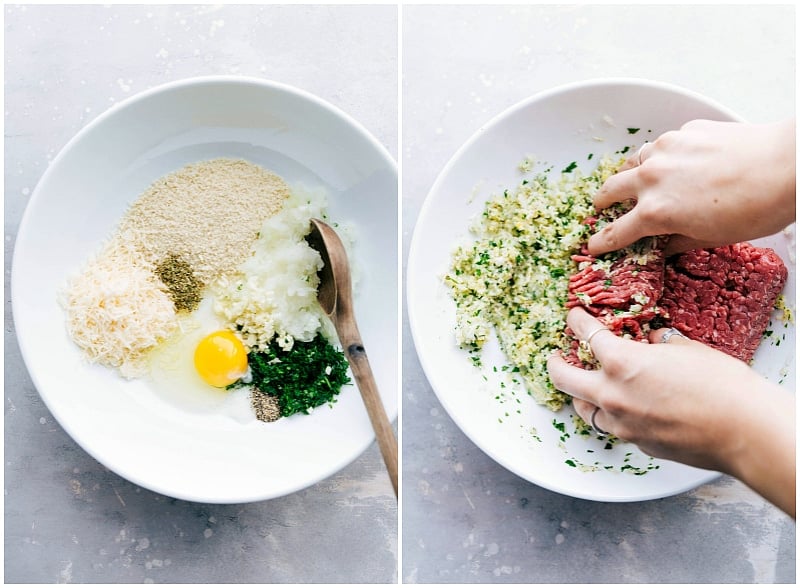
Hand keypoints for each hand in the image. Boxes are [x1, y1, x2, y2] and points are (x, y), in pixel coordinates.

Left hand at [547, 307, 794, 516]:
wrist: (744, 432)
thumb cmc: (722, 386)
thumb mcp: (688, 349)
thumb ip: (661, 344)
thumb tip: (655, 341)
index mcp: (621, 363)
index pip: (586, 335)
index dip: (576, 322)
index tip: (574, 318)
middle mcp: (612, 395)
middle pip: (564, 378)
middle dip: (555, 364)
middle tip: (555, 357)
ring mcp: (622, 424)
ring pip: (584, 410)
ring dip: (581, 396)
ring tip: (585, 387)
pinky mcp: (637, 444)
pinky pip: (613, 428)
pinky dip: (612, 416)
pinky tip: (624, 410)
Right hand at [588, 119, 795, 255]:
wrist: (787, 166)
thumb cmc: (755, 208)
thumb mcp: (712, 237)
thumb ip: (679, 240)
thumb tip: (666, 244)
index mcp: (656, 212)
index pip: (616, 232)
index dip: (601, 242)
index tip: (594, 245)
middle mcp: (652, 179)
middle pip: (610, 190)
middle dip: (603, 203)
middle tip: (603, 208)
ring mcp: (666, 150)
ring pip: (632, 162)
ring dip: (629, 175)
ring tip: (636, 181)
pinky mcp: (684, 132)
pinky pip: (661, 145)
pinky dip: (660, 156)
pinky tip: (676, 162)